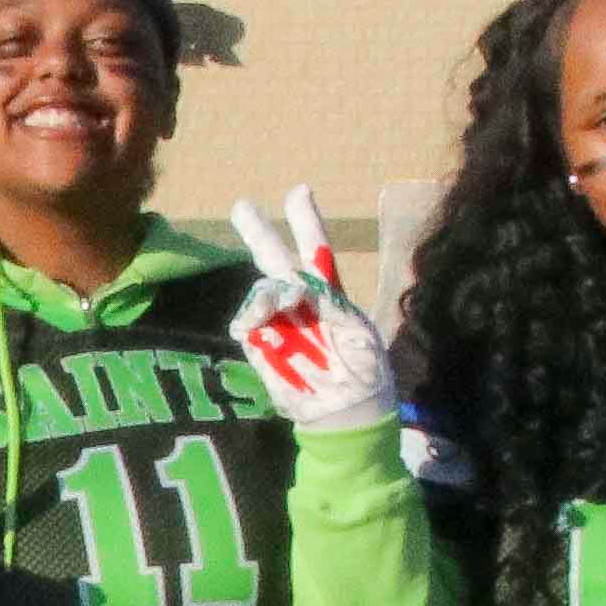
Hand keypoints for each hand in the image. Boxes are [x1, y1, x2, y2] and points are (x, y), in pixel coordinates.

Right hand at [225, 190, 398, 433]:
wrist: (347, 413)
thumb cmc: (364, 372)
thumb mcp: (357, 329)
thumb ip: (326, 301)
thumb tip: (293, 283)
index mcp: (330, 296)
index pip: (317, 252)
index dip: (306, 222)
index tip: (298, 191)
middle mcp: (302, 305)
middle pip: (278, 262)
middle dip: (261, 234)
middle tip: (241, 205)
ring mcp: (279, 324)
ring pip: (263, 292)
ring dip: (264, 295)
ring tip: (265, 311)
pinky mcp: (262, 346)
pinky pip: (249, 324)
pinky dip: (249, 319)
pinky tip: (250, 324)